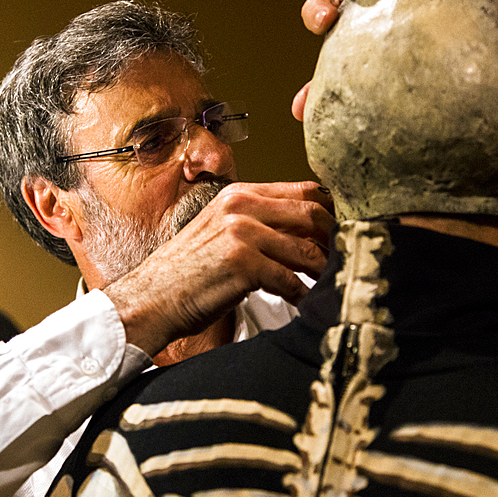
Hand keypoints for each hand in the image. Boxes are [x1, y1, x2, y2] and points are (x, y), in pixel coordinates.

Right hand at [102, 181, 333, 357]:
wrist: (151, 298)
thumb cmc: (186, 272)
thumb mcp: (220, 232)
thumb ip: (258, 224)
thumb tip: (305, 234)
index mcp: (238, 194)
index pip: (303, 189)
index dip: (330, 210)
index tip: (343, 231)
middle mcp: (241, 207)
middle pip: (312, 214)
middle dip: (334, 240)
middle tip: (346, 260)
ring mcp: (241, 233)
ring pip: (306, 250)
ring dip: (324, 273)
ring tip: (332, 286)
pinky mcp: (243, 263)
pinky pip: (290, 282)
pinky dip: (303, 298)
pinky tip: (306, 306)